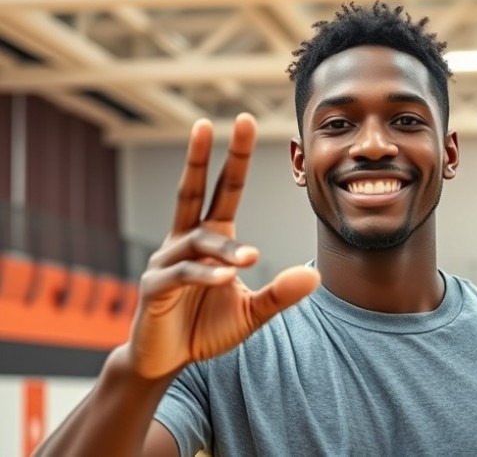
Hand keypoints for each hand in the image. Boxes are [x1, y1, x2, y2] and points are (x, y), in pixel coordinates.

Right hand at [126, 113, 319, 378]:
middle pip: (194, 190)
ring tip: (250, 261)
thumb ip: (281, 294)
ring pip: (198, 242)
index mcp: (210, 238)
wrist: (167, 361)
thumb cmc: (206, 328)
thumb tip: (315, 276)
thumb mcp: (253, 312)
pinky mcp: (154, 288)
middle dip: (203, 156)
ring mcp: (166, 261)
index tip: (243, 122)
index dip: (234, 158)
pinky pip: (182, 274)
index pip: (225, 189)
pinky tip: (226, 278)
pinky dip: (206, 275)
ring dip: (225, 250)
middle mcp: (185, 241)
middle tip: (210, 121)